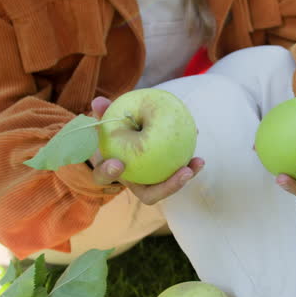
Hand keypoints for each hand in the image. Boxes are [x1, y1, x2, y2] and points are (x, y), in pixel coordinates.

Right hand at [88, 96, 203, 204]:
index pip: (104, 177)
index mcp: (108, 172)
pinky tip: (197, 145)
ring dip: (183, 179)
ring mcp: (149, 183)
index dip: (109, 173)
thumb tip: (99, 101)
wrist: (123, 141)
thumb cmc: (111, 133)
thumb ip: (102, 114)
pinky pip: (178, 173)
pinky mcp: (164, 177)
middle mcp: (132, 183)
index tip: (117, 164)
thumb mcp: (104, 123)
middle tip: (183, 173)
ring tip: (196, 164)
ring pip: (167, 187)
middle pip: (149, 195)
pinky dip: (189, 164)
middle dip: (167, 187)